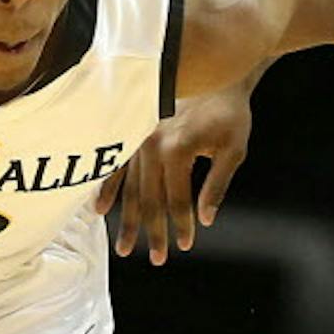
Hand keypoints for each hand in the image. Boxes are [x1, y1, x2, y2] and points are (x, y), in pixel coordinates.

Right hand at [95, 84, 252, 264]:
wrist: (214, 73)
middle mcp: (153, 146)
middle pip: (151, 200)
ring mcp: (140, 139)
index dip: (182, 225)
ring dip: (129, 220)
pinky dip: (108, 189)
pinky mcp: (135, 134)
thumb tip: (205, 219)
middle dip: (153, 233)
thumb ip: (217, 185)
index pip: (178, 199)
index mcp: (178, 150)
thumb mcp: (234, 150)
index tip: (186, 246)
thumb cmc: (229, 113)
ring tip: (125, 249)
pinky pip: (117, 167)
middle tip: (157, 260)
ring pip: (132, 188)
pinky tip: (100, 211)